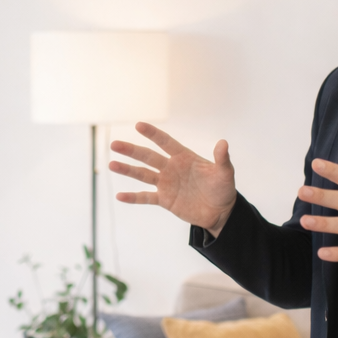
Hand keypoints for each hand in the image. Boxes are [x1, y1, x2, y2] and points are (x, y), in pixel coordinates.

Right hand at [109, 122, 236, 235]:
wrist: (220, 212)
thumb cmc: (223, 189)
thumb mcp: (225, 173)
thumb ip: (222, 159)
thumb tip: (223, 143)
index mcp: (184, 157)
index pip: (165, 142)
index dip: (153, 134)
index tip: (138, 125)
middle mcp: (171, 168)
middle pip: (148, 157)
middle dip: (131, 151)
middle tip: (115, 144)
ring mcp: (166, 184)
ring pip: (143, 175)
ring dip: (127, 170)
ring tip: (112, 164)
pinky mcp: (165, 200)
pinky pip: (145, 197)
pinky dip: (133, 197)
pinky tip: (120, 195)